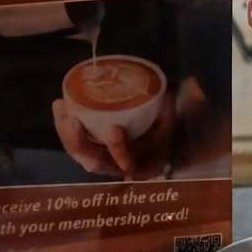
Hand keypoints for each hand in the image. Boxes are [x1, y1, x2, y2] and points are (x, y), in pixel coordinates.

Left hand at [52, 94, 175, 179]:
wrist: (175, 133)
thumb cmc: (178, 125)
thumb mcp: (184, 116)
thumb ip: (184, 105)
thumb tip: (192, 85)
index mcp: (147, 163)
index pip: (130, 163)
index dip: (120, 150)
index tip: (115, 129)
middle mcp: (124, 167)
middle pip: (96, 162)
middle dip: (80, 143)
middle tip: (72, 120)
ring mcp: (107, 159)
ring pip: (82, 154)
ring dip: (67, 134)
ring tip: (61, 108)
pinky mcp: (95, 147)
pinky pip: (77, 143)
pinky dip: (66, 127)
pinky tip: (60, 105)